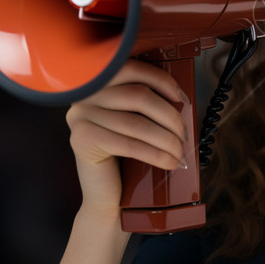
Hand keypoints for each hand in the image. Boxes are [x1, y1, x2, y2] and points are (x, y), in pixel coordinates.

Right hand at [65, 59, 186, 221]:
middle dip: (169, 116)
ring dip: (166, 139)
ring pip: (136, 122)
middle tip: (184, 134)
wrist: (106, 194)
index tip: (182, 98)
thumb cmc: (125, 155)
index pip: (131, 69)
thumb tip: (180, 96)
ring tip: (180, 151)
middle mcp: (84, 96)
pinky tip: (169, 162)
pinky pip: (129, 144)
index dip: (161, 80)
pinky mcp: (82, 140)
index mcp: (97, 83)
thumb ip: (147, 102)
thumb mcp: (136, 120)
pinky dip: (156, 154)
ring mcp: (80, 117)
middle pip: (138, 96)